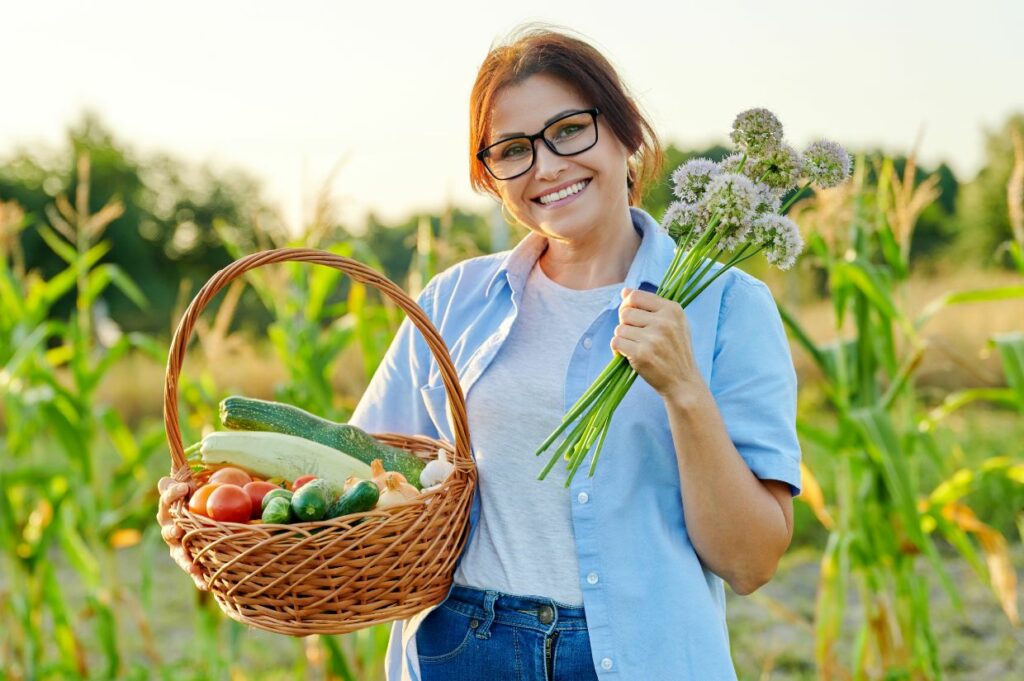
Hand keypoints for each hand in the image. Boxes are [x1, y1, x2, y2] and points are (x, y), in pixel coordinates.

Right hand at [156, 476, 207, 590]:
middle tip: (178, 529)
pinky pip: (193, 570)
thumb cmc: (204, 495)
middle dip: (172, 529)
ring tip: (192, 564)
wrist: (211, 518)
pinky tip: (206, 584)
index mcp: (172, 504)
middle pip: (167, 526)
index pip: (167, 496)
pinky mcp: (189, 560)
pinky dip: (198, 577)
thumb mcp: (199, 484)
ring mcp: (178, 544)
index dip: (172, 492)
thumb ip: (188, 477)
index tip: (184, 487)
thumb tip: (175, 472)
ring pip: (178, 552)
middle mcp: (171, 524)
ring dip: (184, 558)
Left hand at [610, 287, 701, 398]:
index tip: (631, 315)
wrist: (683, 382)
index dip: (627, 304)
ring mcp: (653, 338)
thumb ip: (650, 306)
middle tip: (636, 336)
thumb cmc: (675, 351)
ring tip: (636, 347)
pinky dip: (618, 350)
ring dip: (623, 338)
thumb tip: (625, 291)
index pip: (636, 296)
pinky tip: (629, 355)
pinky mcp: (642, 354)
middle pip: (625, 312)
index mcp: (673, 309)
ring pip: (619, 329)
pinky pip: (616, 343)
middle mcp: (664, 321)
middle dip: (625, 324)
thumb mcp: (673, 323)